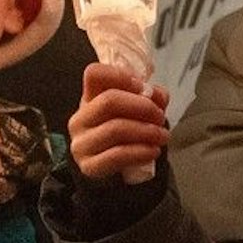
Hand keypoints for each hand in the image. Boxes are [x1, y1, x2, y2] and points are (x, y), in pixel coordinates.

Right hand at [67, 63, 170, 183]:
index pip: (94, 74)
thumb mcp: (139, 110)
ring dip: (147, 131)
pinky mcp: (88, 166)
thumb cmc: (128, 133)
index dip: (120, 76)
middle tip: (159, 116)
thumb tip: (157, 95)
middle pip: (109, 101)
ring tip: (162, 135)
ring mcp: (81, 144)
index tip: (143, 88)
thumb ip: (150, 97)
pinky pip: (117, 155)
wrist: (119, 169)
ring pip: (115, 129)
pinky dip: (141, 152)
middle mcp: (80, 119)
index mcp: (90, 98)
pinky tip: (154, 151)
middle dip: (142, 107)